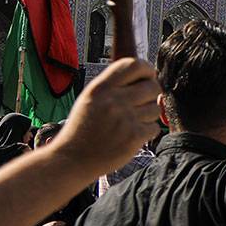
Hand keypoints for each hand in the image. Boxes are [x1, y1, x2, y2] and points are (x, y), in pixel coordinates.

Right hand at [52, 58, 160, 174]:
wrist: (70, 160)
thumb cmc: (83, 128)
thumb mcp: (90, 99)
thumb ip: (113, 85)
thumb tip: (147, 76)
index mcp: (100, 88)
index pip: (134, 65)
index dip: (146, 69)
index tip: (147, 76)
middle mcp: (112, 101)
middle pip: (152, 86)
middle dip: (151, 94)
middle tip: (141, 102)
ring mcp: (124, 119)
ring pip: (155, 107)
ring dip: (148, 115)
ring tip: (130, 122)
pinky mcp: (133, 137)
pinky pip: (154, 127)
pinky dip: (146, 132)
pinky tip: (130, 135)